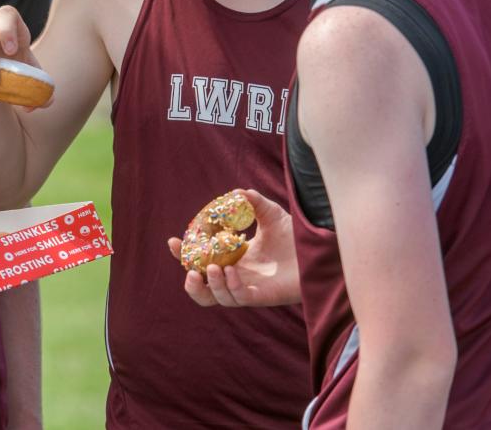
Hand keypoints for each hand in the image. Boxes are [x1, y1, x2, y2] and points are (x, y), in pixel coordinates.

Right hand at [166, 189, 301, 307]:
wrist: (317, 249)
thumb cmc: (296, 236)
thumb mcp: (271, 215)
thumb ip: (255, 204)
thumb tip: (239, 192)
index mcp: (233, 260)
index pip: (201, 263)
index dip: (183, 255)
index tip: (172, 241)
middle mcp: (238, 278)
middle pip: (205, 292)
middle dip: (191, 284)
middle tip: (188, 269)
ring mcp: (249, 289)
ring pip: (218, 299)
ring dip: (209, 286)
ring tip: (209, 268)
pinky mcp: (262, 296)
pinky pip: (239, 297)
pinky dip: (230, 285)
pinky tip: (230, 271)